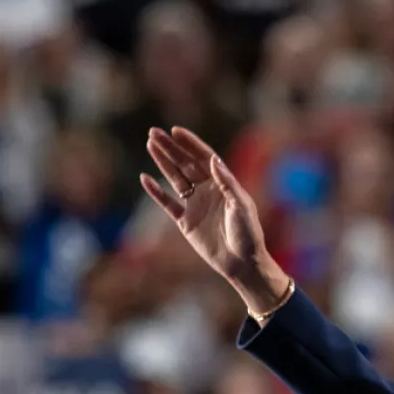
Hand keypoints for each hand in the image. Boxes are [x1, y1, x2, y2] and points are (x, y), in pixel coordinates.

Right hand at [140, 127, 289, 311]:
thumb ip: (227, 183)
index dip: (190, 143)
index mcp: (222, 183)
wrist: (242, 262)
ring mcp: (195, 205)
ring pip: (175, 178)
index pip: (203, 157)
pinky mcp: (185, 222)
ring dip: (162, 162)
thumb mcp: (241, 205)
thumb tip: (213, 159)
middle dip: (171, 148)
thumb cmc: (248, 233)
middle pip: (185, 164)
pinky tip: (145, 178)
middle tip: (154, 132)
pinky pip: (167, 203)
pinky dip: (156, 192)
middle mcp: (207, 190)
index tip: (175, 130)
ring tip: (150, 145)